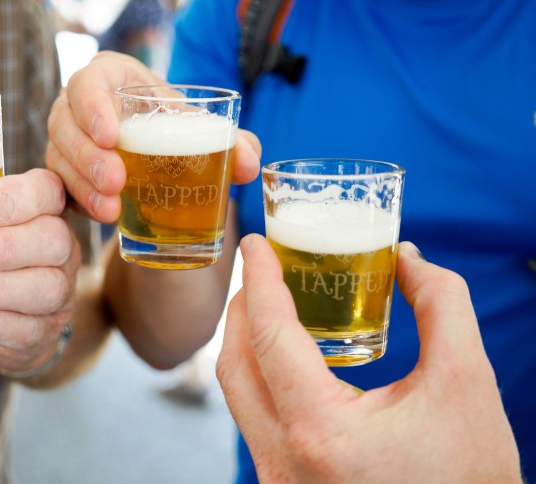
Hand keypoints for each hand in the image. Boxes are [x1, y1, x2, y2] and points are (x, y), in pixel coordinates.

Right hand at [46, 51, 261, 222]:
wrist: (156, 147)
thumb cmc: (173, 125)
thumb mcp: (198, 125)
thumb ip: (230, 140)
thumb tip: (250, 165)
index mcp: (107, 78)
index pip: (87, 83)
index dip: (92, 106)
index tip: (112, 135)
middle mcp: (76, 106)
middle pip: (65, 124)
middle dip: (88, 156)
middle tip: (117, 181)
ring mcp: (66, 139)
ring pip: (58, 157)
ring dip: (83, 184)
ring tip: (112, 209)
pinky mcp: (64, 171)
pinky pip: (60, 185)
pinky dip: (80, 202)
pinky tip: (104, 216)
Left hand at [216, 234, 521, 482]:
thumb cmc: (470, 476)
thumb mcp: (467, 383)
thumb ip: (441, 305)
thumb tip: (407, 259)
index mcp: (321, 431)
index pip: (269, 335)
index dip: (258, 279)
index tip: (253, 243)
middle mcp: (282, 461)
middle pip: (235, 365)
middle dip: (243, 307)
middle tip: (260, 269)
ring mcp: (277, 480)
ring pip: (239, 395)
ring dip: (247, 342)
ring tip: (270, 304)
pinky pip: (254, 421)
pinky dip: (261, 377)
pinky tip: (285, 357)